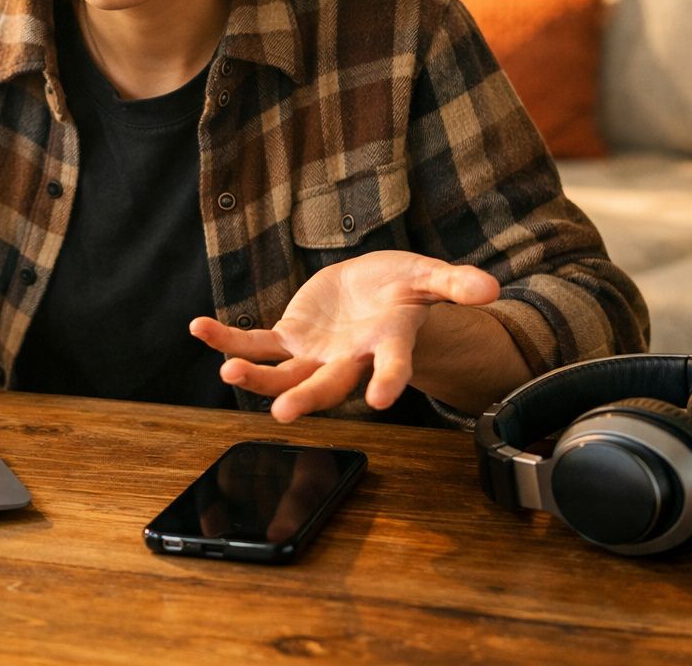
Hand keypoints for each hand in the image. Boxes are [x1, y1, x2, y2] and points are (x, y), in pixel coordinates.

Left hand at [189, 251, 498, 422]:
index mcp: (387, 343)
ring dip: (255, 377)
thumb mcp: (429, 277)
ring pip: (284, 374)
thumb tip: (491, 287)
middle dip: (307, 399)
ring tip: (229, 374)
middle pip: (328, 384)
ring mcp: (315, 354)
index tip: (383, 400)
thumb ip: (454, 283)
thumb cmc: (404, 287)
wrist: (374, 290)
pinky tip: (200, 329)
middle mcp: (349, 359)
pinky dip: (227, 340)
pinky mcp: (289, 338)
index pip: (392, 366)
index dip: (389, 380)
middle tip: (284, 415)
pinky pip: (255, 343)